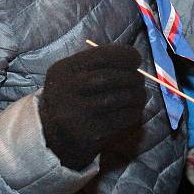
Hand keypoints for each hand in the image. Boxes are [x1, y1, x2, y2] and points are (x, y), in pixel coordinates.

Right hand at [39, 44, 146, 170]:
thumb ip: (97, 64)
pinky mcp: (88, 133)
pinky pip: (119, 119)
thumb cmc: (71, 99)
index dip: (124, 55)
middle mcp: (66, 90)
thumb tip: (132, 58)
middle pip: (109, 78)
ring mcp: (76, 113)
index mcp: (64, 70)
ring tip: (141, 95)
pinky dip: (133, 112)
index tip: (136, 59)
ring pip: (117, 98)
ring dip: (136, 95)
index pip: (100, 56)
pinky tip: (135, 110)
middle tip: (140, 80)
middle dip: (131, 77)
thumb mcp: (74, 76)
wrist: (52, 137)